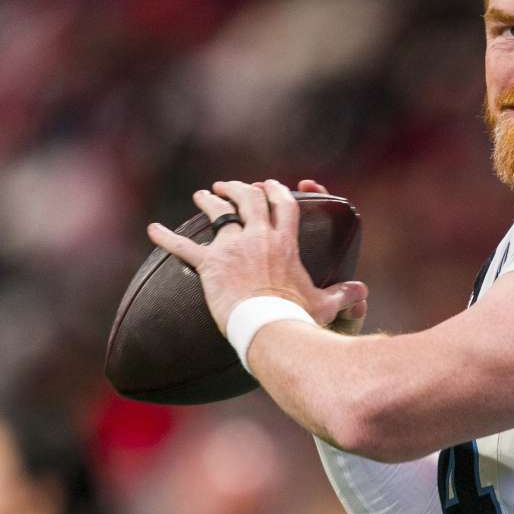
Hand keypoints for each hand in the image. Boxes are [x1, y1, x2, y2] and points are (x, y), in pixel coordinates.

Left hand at [147, 179, 367, 334]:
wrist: (268, 326)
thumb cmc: (297, 317)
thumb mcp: (325, 304)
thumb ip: (344, 294)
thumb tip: (362, 291)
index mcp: (284, 242)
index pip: (282, 205)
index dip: (275, 191)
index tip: (269, 186)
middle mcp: (257, 238)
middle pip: (247, 200)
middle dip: (238, 189)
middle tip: (230, 186)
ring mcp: (231, 249)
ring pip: (217, 214)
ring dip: (209, 201)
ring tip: (202, 196)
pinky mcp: (209, 265)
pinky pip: (182, 247)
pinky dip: (166, 238)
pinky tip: (152, 229)